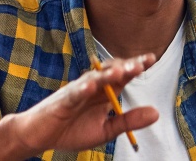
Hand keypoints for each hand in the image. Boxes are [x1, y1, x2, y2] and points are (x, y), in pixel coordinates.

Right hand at [0, 54, 159, 158]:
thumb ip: (129, 121)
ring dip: (107, 75)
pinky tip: (90, 87)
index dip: (136, 66)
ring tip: (121, 72)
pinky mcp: (62, 102)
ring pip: (93, 79)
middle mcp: (91, 87)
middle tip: (141, 64)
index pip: (123, 75)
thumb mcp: (106, 130)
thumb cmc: (71, 130)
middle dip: (125, 67)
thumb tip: (156, 112)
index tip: (151, 58)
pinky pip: (72, 94)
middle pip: (110, 72)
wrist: (39, 136)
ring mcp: (76, 92)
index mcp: (104, 92)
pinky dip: (81, 90)